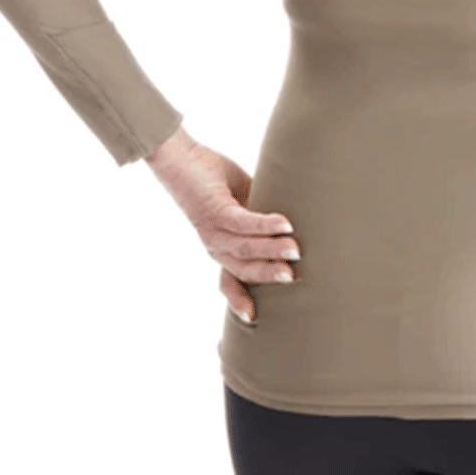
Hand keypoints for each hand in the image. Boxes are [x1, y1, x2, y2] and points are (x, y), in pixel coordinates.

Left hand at [144, 126, 299, 323]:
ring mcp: (213, 230)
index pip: (229, 280)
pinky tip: (284, 223)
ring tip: (296, 249)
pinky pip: (243, 223)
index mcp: (221, 245)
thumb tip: (289, 219)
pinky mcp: (215, 210)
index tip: (254, 317)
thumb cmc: (211, 176)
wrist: (179, 157)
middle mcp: (214, 244)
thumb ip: (260, 212)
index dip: (239, 300)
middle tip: (292, 276)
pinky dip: (264, 225)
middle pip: (242, 269)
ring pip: (245, 248)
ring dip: (272, 250)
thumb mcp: (241, 199)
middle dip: (268, 275)